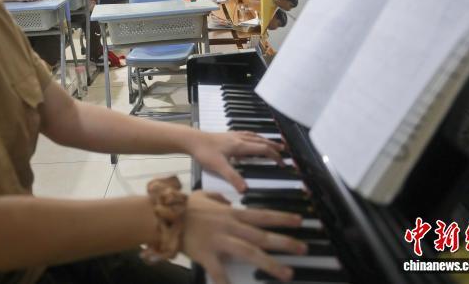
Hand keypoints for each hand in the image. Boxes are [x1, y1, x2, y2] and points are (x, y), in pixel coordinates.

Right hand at [183, 191, 306, 283]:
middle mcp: (230, 226)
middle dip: (285, 242)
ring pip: (250, 253)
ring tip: (287, 273)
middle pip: (262, 235)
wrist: (164, 217)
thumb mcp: (205, 195)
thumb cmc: (185, 208)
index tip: (299, 220)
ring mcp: (220, 242)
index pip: (262, 214)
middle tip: (303, 248)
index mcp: (231, 213)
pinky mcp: (208, 256)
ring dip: (270, 263)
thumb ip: (220, 198)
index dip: (281, 218)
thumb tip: (231, 201)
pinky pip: (220, 273)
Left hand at [190, 132, 285, 191]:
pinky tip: (249, 140)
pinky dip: (253, 137)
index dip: (274, 156)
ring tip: (271, 143)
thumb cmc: (205, 152)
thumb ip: (233, 178)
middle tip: (284, 150)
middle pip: (261, 141)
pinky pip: (245, 134)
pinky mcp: (227, 135)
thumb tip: (246, 190)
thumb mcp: (219, 167)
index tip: (282, 163)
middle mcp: (239, 138)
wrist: (192, 140)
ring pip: (254, 136)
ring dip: (264, 140)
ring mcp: (233, 135)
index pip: (263, 149)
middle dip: (273, 146)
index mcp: (241, 146)